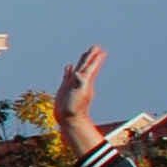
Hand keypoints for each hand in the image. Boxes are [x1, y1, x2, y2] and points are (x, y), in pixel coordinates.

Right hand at [51, 44, 107, 159]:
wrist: (68, 118)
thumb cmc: (74, 108)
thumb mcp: (78, 94)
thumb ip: (79, 83)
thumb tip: (78, 73)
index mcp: (84, 81)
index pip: (91, 67)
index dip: (95, 59)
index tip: (100, 50)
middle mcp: (79, 81)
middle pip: (86, 66)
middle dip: (90, 56)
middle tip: (95, 47)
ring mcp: (72, 84)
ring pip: (77, 69)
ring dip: (81, 62)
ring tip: (84, 53)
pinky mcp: (65, 88)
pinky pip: (68, 76)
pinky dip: (69, 70)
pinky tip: (69, 66)